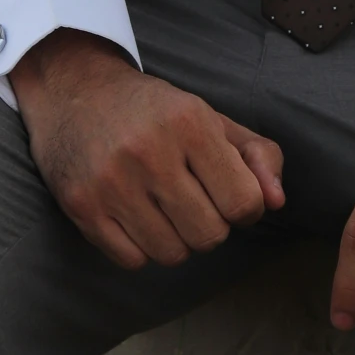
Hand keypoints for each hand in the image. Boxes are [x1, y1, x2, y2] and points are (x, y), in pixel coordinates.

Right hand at [10, 28, 284, 270]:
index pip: (243, 203)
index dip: (244, 208)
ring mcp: (112, 182)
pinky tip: (133, 215)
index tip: (228, 194)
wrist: (77, 93)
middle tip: (192, 199)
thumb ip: (257, 155)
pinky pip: (133, 261)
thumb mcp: (212, 118)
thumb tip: (277, 202)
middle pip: (209, 235)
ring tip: (163, 207)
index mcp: (190, 122)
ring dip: (176, 239)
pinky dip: (140, 248)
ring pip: (172, 254)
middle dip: (209, 224)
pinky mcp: (83, 207)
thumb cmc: (155, 111)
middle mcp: (151, 151)